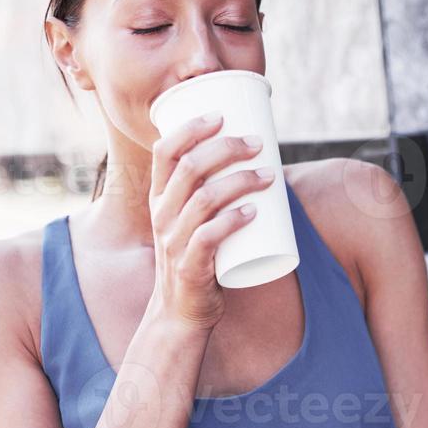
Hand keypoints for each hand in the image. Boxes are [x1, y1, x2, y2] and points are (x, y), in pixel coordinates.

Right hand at [147, 113, 274, 330]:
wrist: (180, 312)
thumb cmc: (195, 259)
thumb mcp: (190, 222)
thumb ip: (209, 193)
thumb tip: (252, 160)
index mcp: (158, 198)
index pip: (164, 151)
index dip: (191, 128)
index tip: (222, 115)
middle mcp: (161, 216)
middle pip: (189, 168)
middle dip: (226, 148)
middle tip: (258, 144)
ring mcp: (174, 241)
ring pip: (204, 200)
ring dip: (239, 181)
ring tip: (268, 175)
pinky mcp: (190, 267)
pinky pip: (210, 238)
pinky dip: (233, 221)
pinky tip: (253, 212)